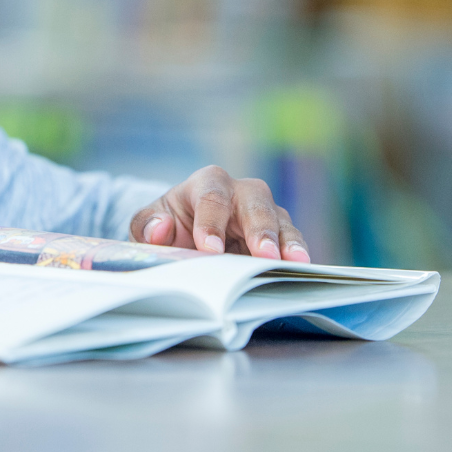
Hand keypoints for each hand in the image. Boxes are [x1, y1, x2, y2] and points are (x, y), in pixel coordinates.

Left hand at [129, 166, 309, 261]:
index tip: (209, 250)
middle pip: (254, 202)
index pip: (211, 199)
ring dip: (286, 241)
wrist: (188, 230)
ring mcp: (264, 211)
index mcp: (207, 183)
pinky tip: (302, 268)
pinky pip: (292, 240)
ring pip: (279, 220)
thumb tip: (159, 229)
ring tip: (294, 261)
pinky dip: (297, 253)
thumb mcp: (149, 224)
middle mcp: (240, 192)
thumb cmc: (171, 223)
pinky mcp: (279, 234)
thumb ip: (148, 225)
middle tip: (263, 254)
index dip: (210, 223)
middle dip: (259, 228)